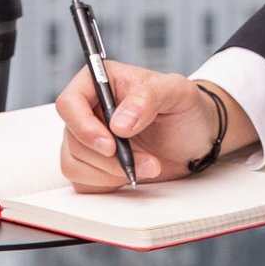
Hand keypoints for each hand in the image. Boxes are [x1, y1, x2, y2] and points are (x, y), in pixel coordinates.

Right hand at [54, 65, 243, 189]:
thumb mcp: (177, 92)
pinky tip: (134, 174)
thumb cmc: (185, 108)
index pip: (69, 103)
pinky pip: (83, 182)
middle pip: (73, 139)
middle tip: (146, 160)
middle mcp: (88, 110)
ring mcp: (87, 139)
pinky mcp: (91, 166)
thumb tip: (118, 123)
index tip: (111, 144)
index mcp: (100, 82)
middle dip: (110, 158)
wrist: (195, 140)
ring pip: (74, 164)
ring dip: (113, 173)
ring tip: (149, 166)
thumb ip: (148, 98)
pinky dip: (109, 184)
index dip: (83, 126)